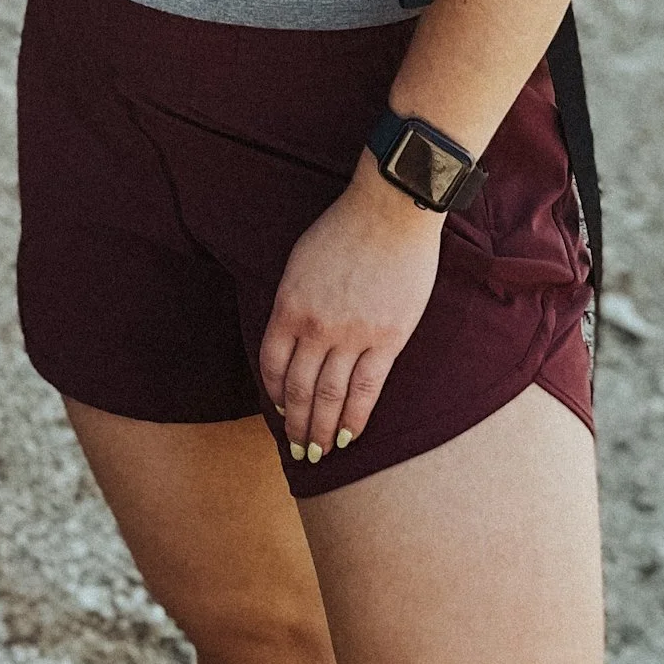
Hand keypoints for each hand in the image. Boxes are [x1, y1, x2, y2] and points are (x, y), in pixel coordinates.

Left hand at [258, 159, 443, 460]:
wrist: (390, 211)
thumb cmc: (345, 228)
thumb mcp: (302, 261)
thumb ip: (295, 301)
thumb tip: (292, 338)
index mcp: (289, 304)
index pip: (272, 363)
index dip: (274, 391)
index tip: (278, 408)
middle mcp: (316, 326)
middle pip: (299, 388)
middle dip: (296, 423)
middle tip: (297, 449)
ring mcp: (352, 335)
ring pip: (330, 396)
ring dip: (321, 430)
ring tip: (319, 453)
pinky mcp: (386, 340)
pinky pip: (366, 390)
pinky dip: (354, 418)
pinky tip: (348, 436)